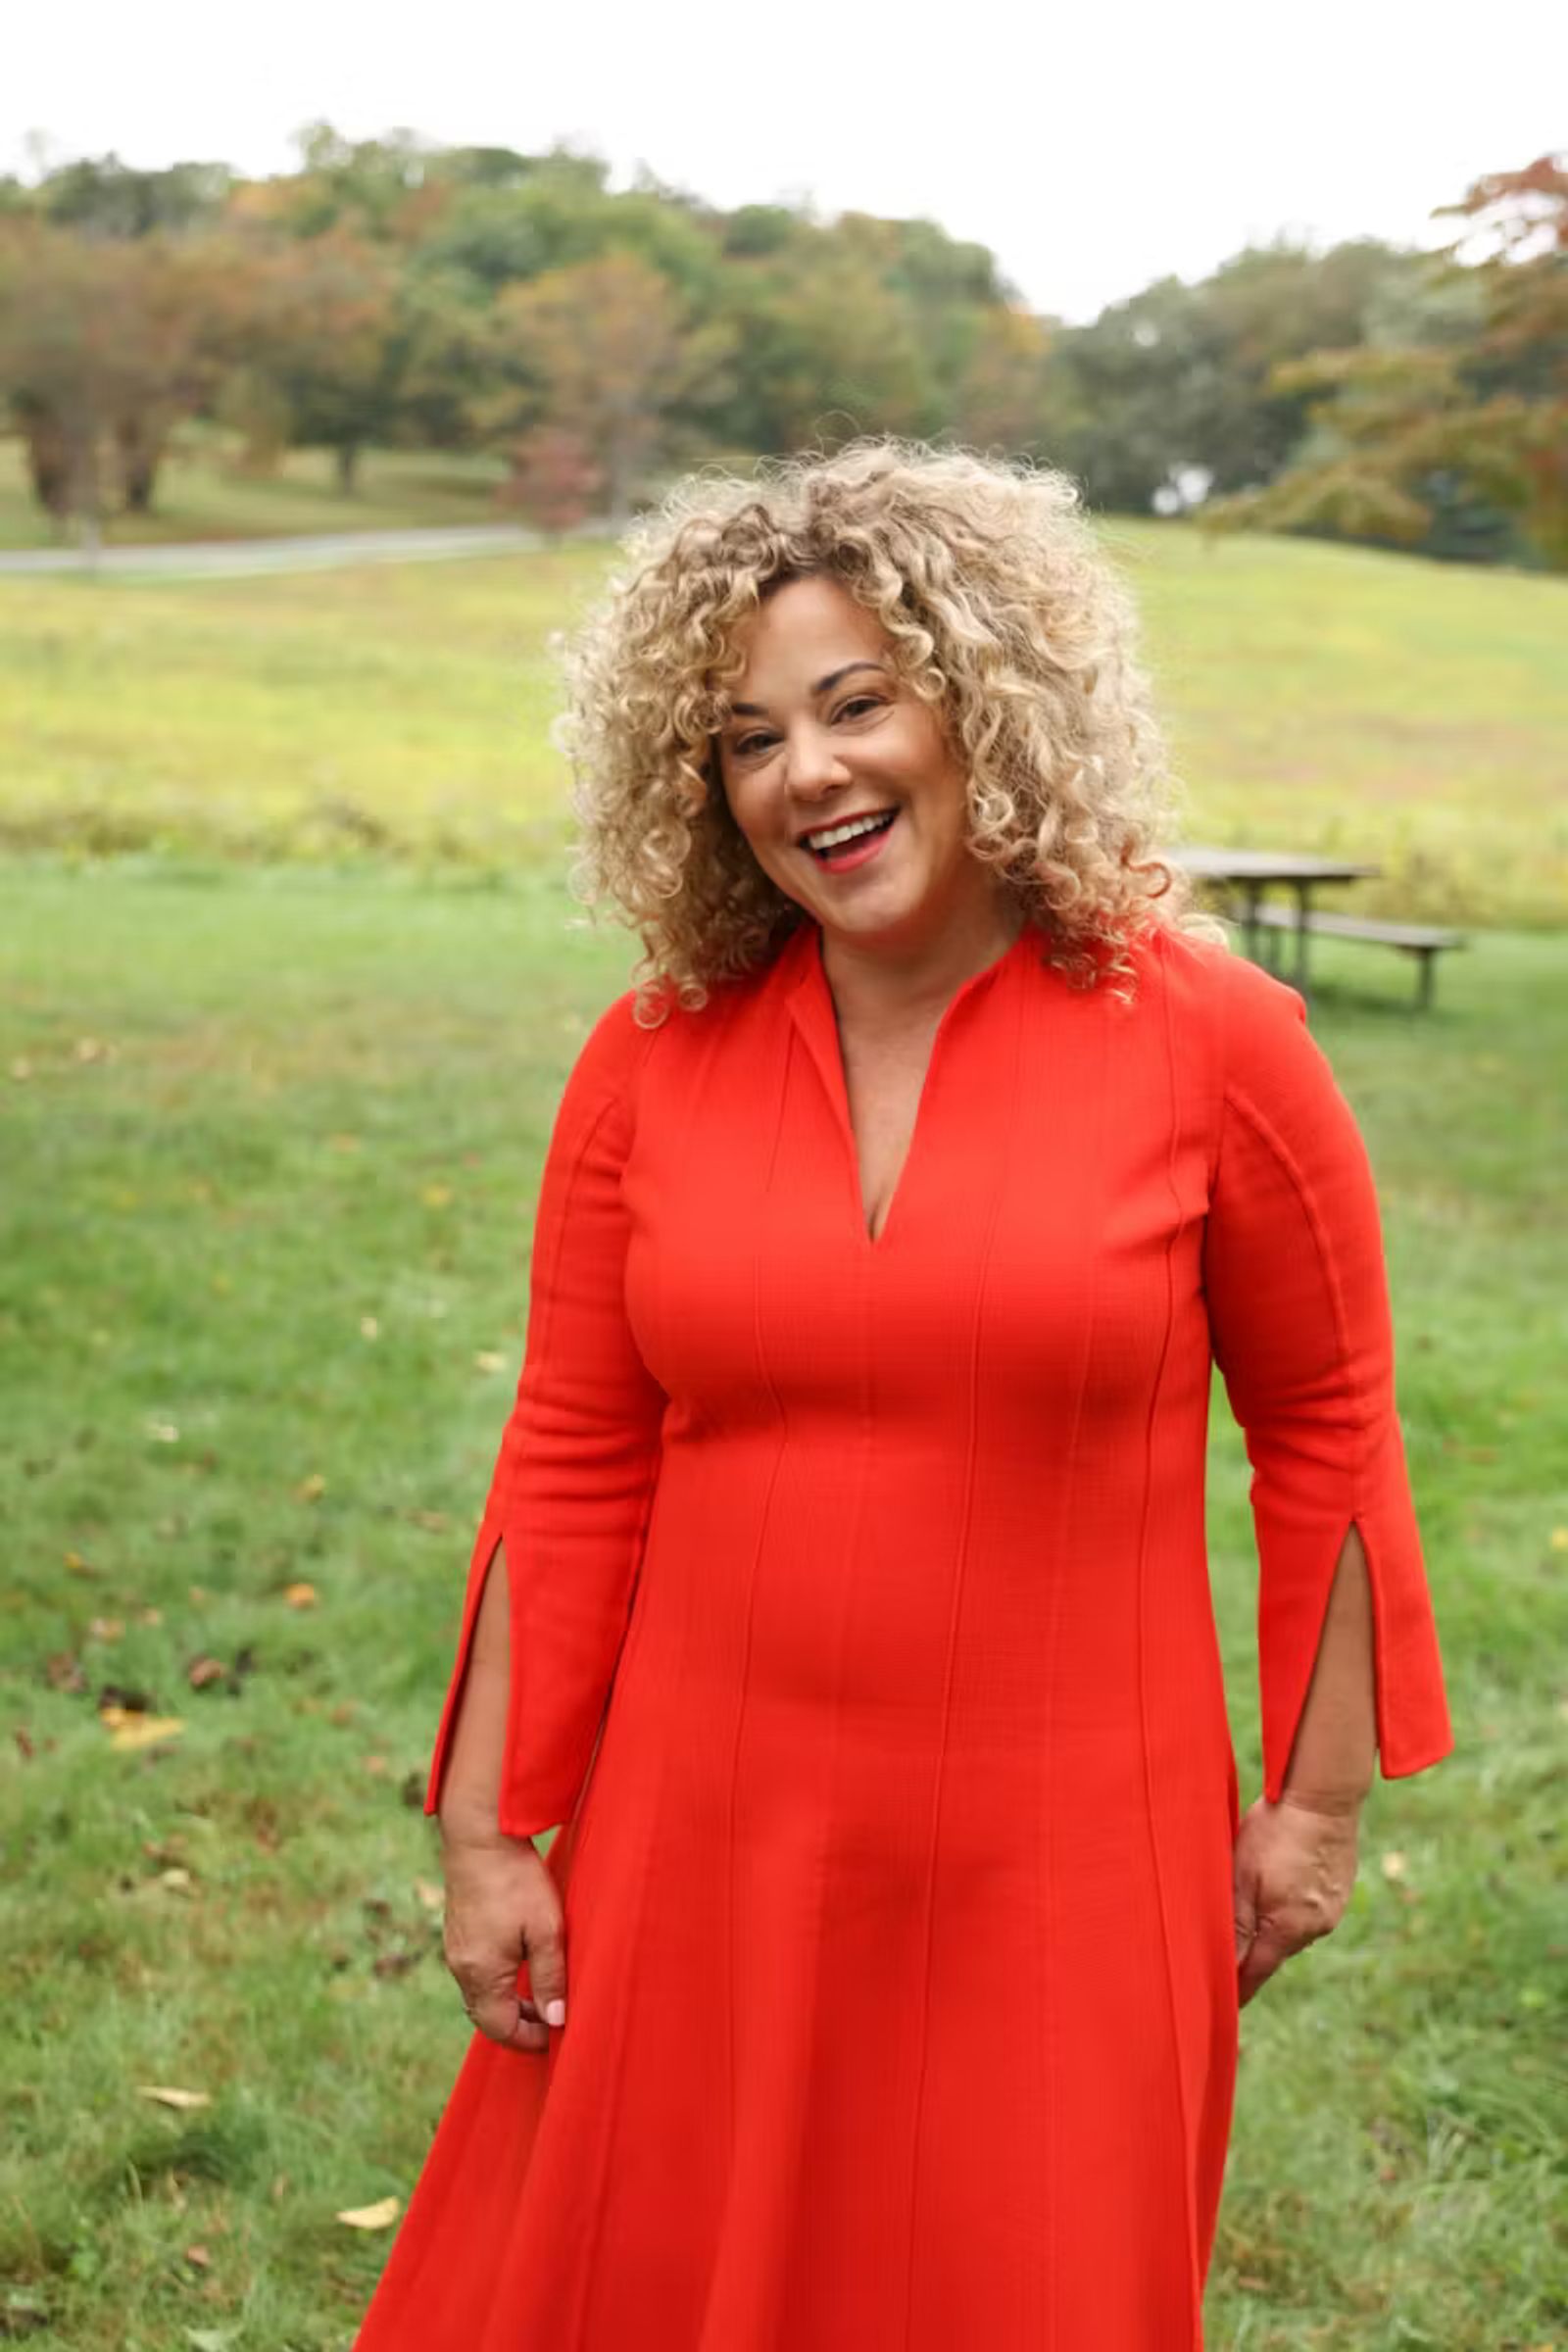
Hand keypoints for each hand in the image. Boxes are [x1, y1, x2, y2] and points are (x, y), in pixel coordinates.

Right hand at [439, 1820, 567, 2052]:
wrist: (479, 1834)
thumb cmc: (516, 1880)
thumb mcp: (545, 1930)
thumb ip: (550, 1979)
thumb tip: (556, 2020)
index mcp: (481, 1974)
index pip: (500, 2029)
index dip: (529, 2039)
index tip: (556, 2036)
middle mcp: (461, 1967)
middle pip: (486, 2016)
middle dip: (519, 2024)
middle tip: (552, 2018)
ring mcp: (455, 1949)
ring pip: (480, 1994)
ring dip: (509, 2001)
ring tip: (541, 1992)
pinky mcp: (457, 1931)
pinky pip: (475, 1972)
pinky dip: (498, 1980)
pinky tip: (520, 1964)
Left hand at [1232, 1790, 1360, 2007]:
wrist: (1324, 1797)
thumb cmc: (1274, 1832)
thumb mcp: (1242, 1877)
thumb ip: (1235, 1925)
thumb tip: (1227, 1966)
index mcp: (1288, 1929)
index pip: (1257, 1973)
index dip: (1238, 1989)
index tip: (1223, 2005)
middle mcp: (1314, 1928)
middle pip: (1275, 1953)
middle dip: (1253, 1953)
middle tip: (1227, 1951)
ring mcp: (1332, 1910)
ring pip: (1292, 1931)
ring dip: (1272, 1926)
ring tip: (1253, 1903)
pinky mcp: (1339, 1892)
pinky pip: (1308, 1911)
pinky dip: (1290, 1906)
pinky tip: (1280, 1882)